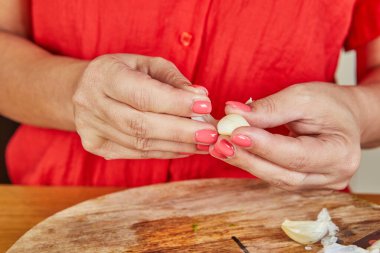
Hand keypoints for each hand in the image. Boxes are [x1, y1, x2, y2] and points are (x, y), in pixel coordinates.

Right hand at [73, 54, 216, 159]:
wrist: (86, 90)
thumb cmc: (124, 72)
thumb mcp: (148, 64)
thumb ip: (173, 80)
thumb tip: (201, 96)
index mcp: (103, 75)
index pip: (143, 95)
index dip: (176, 103)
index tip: (206, 106)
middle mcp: (91, 103)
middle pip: (141, 125)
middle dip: (181, 132)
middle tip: (211, 134)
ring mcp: (90, 128)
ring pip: (140, 144)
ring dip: (178, 145)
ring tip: (205, 143)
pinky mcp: (96, 146)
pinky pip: (137, 153)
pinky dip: (166, 152)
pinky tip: (186, 149)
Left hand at [210, 83, 361, 190]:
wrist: (344, 117)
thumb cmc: (329, 105)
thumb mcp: (303, 97)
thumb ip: (270, 108)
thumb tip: (233, 113)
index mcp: (340, 154)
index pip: (297, 155)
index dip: (263, 146)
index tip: (234, 132)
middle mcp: (331, 176)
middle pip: (283, 174)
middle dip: (248, 158)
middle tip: (220, 142)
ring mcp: (316, 184)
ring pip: (274, 178)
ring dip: (245, 162)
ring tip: (220, 146)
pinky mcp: (301, 182)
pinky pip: (273, 175)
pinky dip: (252, 162)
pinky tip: (232, 151)